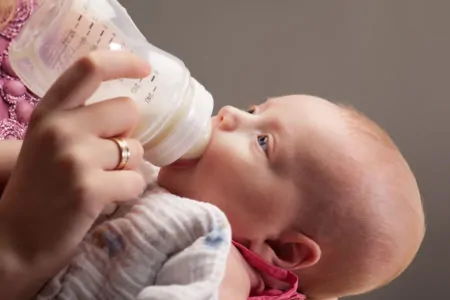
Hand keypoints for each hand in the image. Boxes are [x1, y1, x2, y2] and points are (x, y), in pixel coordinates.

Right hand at [0, 50, 149, 298]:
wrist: (14, 241)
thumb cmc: (38, 191)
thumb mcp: (47, 144)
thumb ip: (79, 122)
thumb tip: (128, 111)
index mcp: (48, 113)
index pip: (88, 68)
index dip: (122, 62)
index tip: (144, 68)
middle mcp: (59, 128)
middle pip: (127, 110)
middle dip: (127, 134)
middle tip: (107, 158)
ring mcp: (74, 158)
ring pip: (135, 149)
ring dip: (127, 168)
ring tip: (100, 183)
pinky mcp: (90, 188)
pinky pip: (136, 181)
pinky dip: (128, 193)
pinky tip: (104, 201)